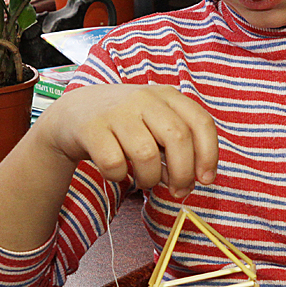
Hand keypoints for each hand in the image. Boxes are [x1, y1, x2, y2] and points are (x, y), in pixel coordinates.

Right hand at [38, 84, 217, 196]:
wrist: (76, 111)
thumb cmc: (126, 124)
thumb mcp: (156, 124)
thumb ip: (177, 148)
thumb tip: (191, 181)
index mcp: (167, 95)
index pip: (201, 122)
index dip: (209, 155)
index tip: (207, 179)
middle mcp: (144, 98)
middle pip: (178, 138)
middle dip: (183, 174)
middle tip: (178, 191)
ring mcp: (117, 111)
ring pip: (146, 154)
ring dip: (150, 179)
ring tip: (145, 180)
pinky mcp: (92, 127)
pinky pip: (114, 163)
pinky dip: (119, 177)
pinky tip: (117, 172)